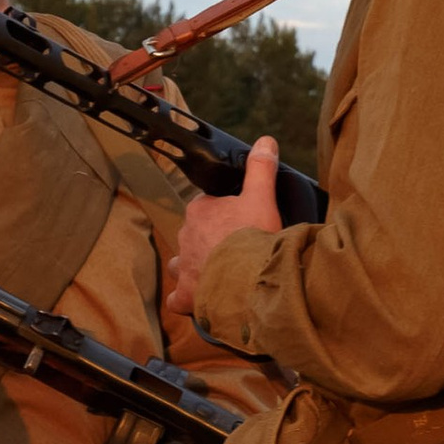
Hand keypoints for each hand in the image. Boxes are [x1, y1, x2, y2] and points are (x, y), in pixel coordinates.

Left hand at [170, 138, 281, 314]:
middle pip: (194, 236)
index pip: (206, 209)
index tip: (240, 224)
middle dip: (210, 242)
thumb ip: (261, 169)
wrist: (249, 279)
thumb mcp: (262, 198)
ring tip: (218, 275)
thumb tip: (265, 141)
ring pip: (183, 265)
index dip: (223, 216)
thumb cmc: (254, 237)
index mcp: (200, 212)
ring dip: (196, 269)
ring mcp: (184, 267)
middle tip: (235, 250)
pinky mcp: (187, 296)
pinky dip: (187, 300)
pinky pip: (178, 299)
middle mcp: (186, 238)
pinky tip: (201, 302)